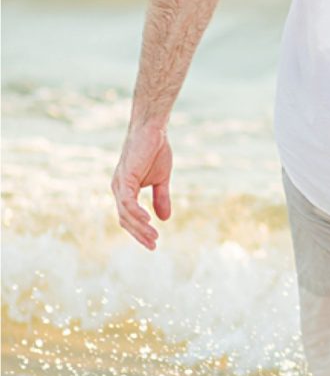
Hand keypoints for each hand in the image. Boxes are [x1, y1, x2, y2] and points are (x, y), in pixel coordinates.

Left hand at [111, 121, 173, 248]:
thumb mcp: (161, 179)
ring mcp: (119, 184)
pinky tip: (148, 220)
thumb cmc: (155, 150)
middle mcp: (118, 189)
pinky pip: (128, 201)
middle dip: (139, 234)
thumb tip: (164, 219)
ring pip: (126, 213)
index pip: (128, 218)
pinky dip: (137, 213)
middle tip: (153, 245)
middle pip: (125, 220)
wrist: (153, 129)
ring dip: (140, 227)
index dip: (139, 231)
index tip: (153, 242)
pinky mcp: (125, 177)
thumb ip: (160, 198)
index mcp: (125, 190)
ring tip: (154, 236)